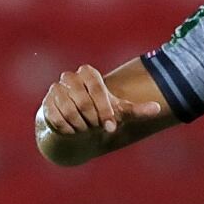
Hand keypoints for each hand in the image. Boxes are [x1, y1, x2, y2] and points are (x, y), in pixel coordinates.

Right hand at [39, 64, 166, 136]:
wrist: (76, 122)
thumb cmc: (100, 113)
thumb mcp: (119, 111)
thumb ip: (137, 109)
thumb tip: (158, 109)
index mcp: (88, 73)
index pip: (97, 88)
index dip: (105, 110)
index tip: (111, 126)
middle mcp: (70, 77)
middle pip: (83, 102)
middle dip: (92, 120)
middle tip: (96, 127)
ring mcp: (55, 89)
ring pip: (68, 111)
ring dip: (80, 126)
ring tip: (84, 128)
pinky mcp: (46, 103)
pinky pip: (57, 119)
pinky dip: (68, 129)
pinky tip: (72, 130)